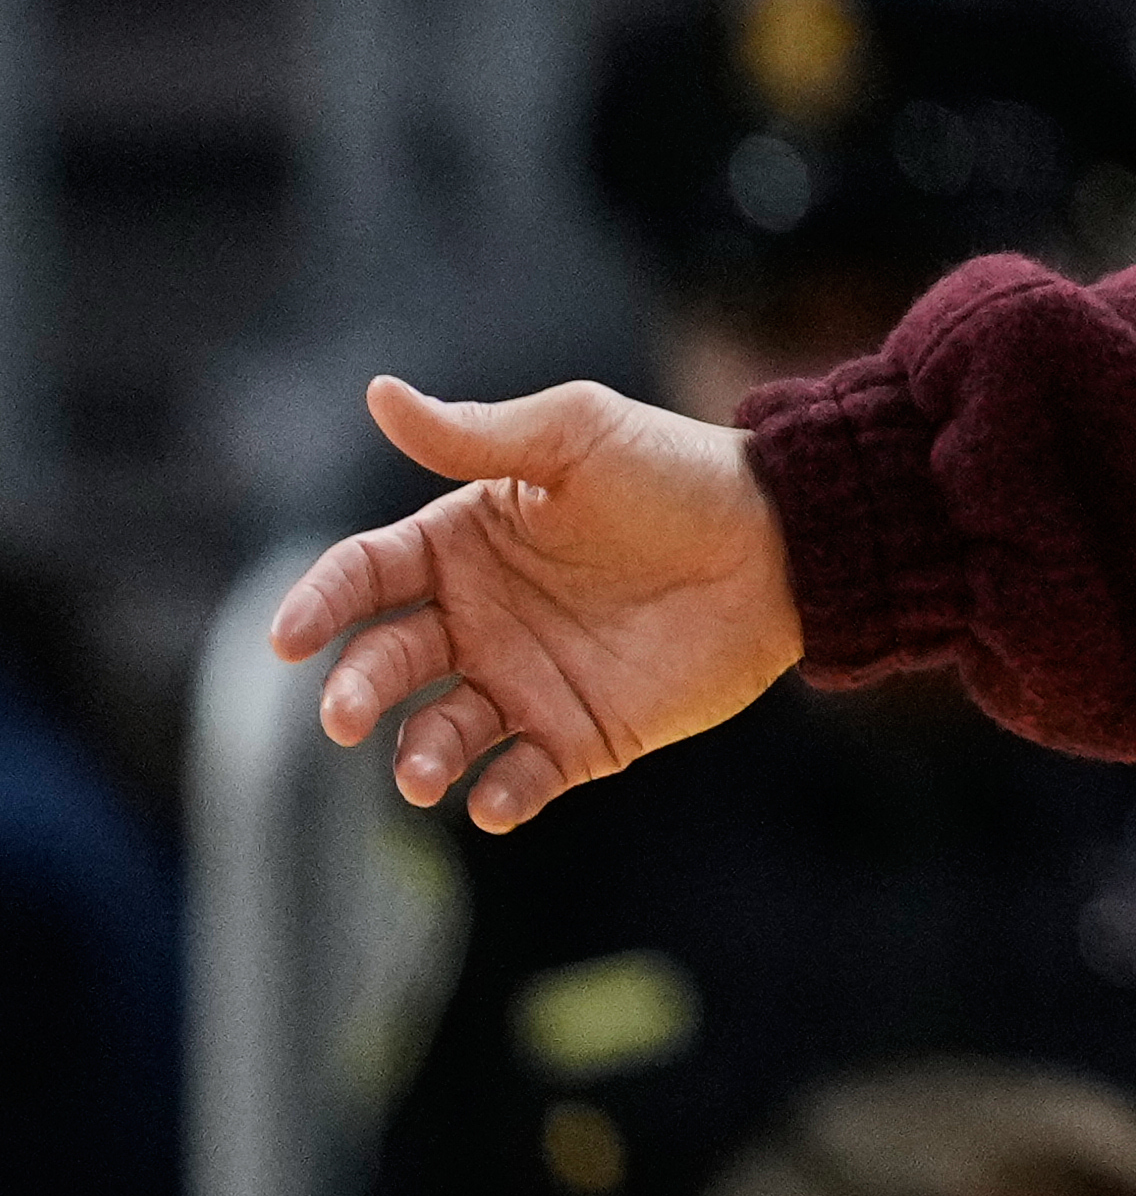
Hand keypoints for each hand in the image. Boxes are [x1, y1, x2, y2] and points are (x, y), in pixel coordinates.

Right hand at [264, 379, 805, 831]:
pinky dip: (498, 799)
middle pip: (385, 663)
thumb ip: (478, 433)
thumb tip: (379, 394)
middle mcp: (477, 620)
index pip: (362, 577)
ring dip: (419, 757)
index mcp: (460, 545)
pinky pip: (520, 780)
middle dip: (356, 692)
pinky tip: (496, 801)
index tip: (290, 639)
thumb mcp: (577, 438)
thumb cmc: (678, 475)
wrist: (784, 541)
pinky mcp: (578, 737)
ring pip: (439, 734)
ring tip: (421, 772)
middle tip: (348, 714)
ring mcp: (523, 682)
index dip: (319, 605)